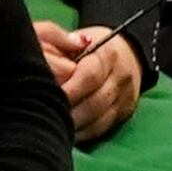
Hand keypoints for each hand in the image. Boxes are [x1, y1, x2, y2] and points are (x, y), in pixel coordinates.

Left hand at [39, 20, 144, 146]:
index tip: (45, 97)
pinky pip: (100, 130)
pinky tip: (65, 133)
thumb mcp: (74, 37)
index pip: (90, 76)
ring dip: (73, 126)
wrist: (128, 53)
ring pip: (98, 120)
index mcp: (108, 54)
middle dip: (68, 112)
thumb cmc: (91, 46)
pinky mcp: (123, 114)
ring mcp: (125, 98)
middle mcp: (121, 77)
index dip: (68, 90)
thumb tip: (43, 62)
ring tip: (51, 126)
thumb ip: (57, 41)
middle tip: (44, 116)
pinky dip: (81, 133)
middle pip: (95, 102)